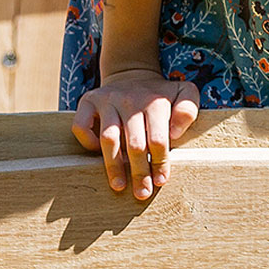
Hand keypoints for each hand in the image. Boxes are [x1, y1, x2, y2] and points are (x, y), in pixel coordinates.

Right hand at [73, 68, 198, 199]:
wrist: (132, 75)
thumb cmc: (160, 96)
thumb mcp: (183, 94)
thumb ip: (187, 110)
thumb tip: (175, 133)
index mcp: (155, 101)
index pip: (159, 138)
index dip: (160, 162)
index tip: (160, 180)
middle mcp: (130, 99)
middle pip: (134, 143)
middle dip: (139, 171)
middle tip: (142, 193)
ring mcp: (107, 99)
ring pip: (108, 138)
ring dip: (113, 165)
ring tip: (119, 186)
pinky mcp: (88, 100)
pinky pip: (81, 125)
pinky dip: (86, 141)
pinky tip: (95, 154)